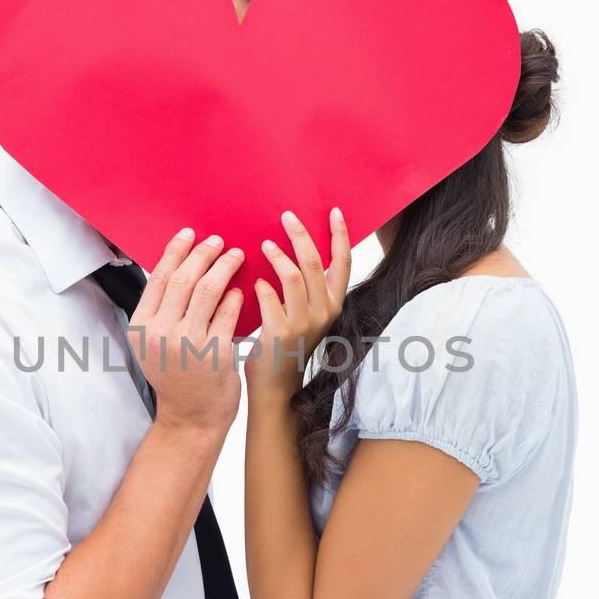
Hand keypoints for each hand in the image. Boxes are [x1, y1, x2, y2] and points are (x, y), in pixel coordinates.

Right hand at [130, 229, 244, 435]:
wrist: (190, 419)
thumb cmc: (176, 377)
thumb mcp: (153, 344)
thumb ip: (161, 310)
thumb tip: (179, 266)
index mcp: (141, 326)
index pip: (159, 277)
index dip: (176, 251)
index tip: (190, 234)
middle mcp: (160, 333)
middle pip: (183, 279)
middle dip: (203, 253)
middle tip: (218, 241)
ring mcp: (187, 343)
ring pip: (207, 290)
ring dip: (224, 267)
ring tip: (237, 256)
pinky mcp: (214, 352)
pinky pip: (228, 313)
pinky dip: (235, 297)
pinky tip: (241, 290)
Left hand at [247, 208, 350, 399]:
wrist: (276, 387)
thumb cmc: (288, 345)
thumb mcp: (308, 315)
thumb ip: (307, 287)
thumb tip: (298, 247)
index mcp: (334, 304)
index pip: (344, 262)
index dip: (340, 234)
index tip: (333, 211)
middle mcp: (324, 312)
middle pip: (314, 261)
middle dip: (300, 234)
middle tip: (286, 216)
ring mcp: (304, 323)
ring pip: (292, 274)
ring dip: (277, 254)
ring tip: (264, 243)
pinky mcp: (280, 332)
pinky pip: (269, 296)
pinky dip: (261, 285)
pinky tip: (254, 282)